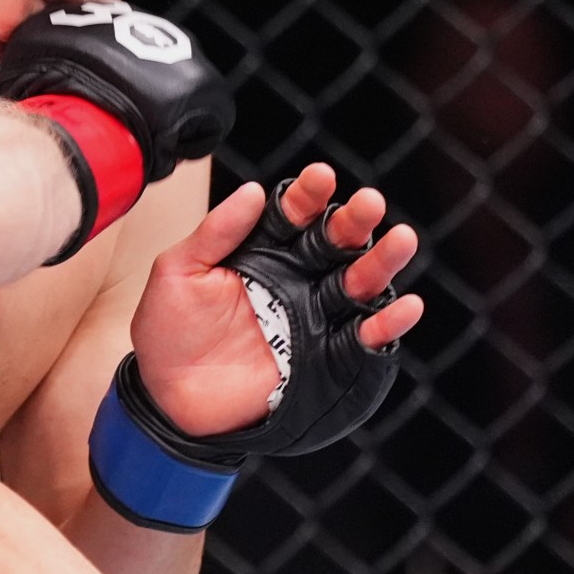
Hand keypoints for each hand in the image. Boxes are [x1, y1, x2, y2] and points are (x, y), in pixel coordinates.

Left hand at [133, 163, 420, 439]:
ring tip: (401, 241)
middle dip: (354, 222)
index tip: (320, 176)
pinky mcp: (322, 356)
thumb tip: (253, 191)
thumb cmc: (167, 331)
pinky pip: (361, 338)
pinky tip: (405, 306)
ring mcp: (311, 316)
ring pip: (357, 283)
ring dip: (382, 263)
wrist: (167, 397)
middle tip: (370, 203)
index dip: (307, 196)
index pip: (292, 216)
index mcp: (261, 251)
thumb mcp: (178, 273)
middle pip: (334, 243)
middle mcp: (294, 278)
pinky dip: (387, 324)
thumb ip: (215, 233)